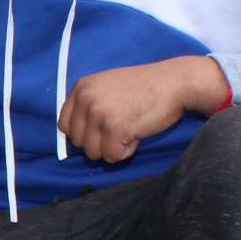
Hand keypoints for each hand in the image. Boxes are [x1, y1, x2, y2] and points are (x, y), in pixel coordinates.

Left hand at [58, 56, 229, 163]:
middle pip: (78, 143)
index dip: (85, 134)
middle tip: (123, 126)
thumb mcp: (108, 88)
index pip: (64, 125)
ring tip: (131, 127)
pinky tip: (138, 133)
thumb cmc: (146, 88)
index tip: (103, 129)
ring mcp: (99, 113)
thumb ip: (88, 107)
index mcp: (81, 88)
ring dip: (113, 147)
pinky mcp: (114, 128)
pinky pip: (112, 157)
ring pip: (93, 153)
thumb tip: (75, 138)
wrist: (176, 82)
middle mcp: (86, 98)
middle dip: (100, 142)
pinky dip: (127, 151)